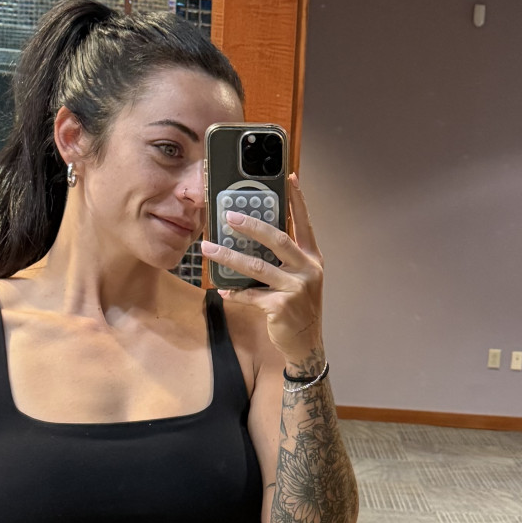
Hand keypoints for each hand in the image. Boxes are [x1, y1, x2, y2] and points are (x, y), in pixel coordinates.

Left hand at [200, 171, 325, 371]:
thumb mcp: (300, 279)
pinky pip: (251, 294)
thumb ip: (286, 259)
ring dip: (229, 256)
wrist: (306, 343)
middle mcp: (308, 270)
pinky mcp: (281, 307)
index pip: (304, 224)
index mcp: (313, 259)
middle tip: (229, 216)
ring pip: (257, 266)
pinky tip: (223, 289)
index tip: (290, 178)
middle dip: (252, 225)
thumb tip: (257, 237)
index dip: (298, 201)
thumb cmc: (299, 307)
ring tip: (208, 248)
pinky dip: (235, 292)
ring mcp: (296, 289)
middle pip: (278, 239)